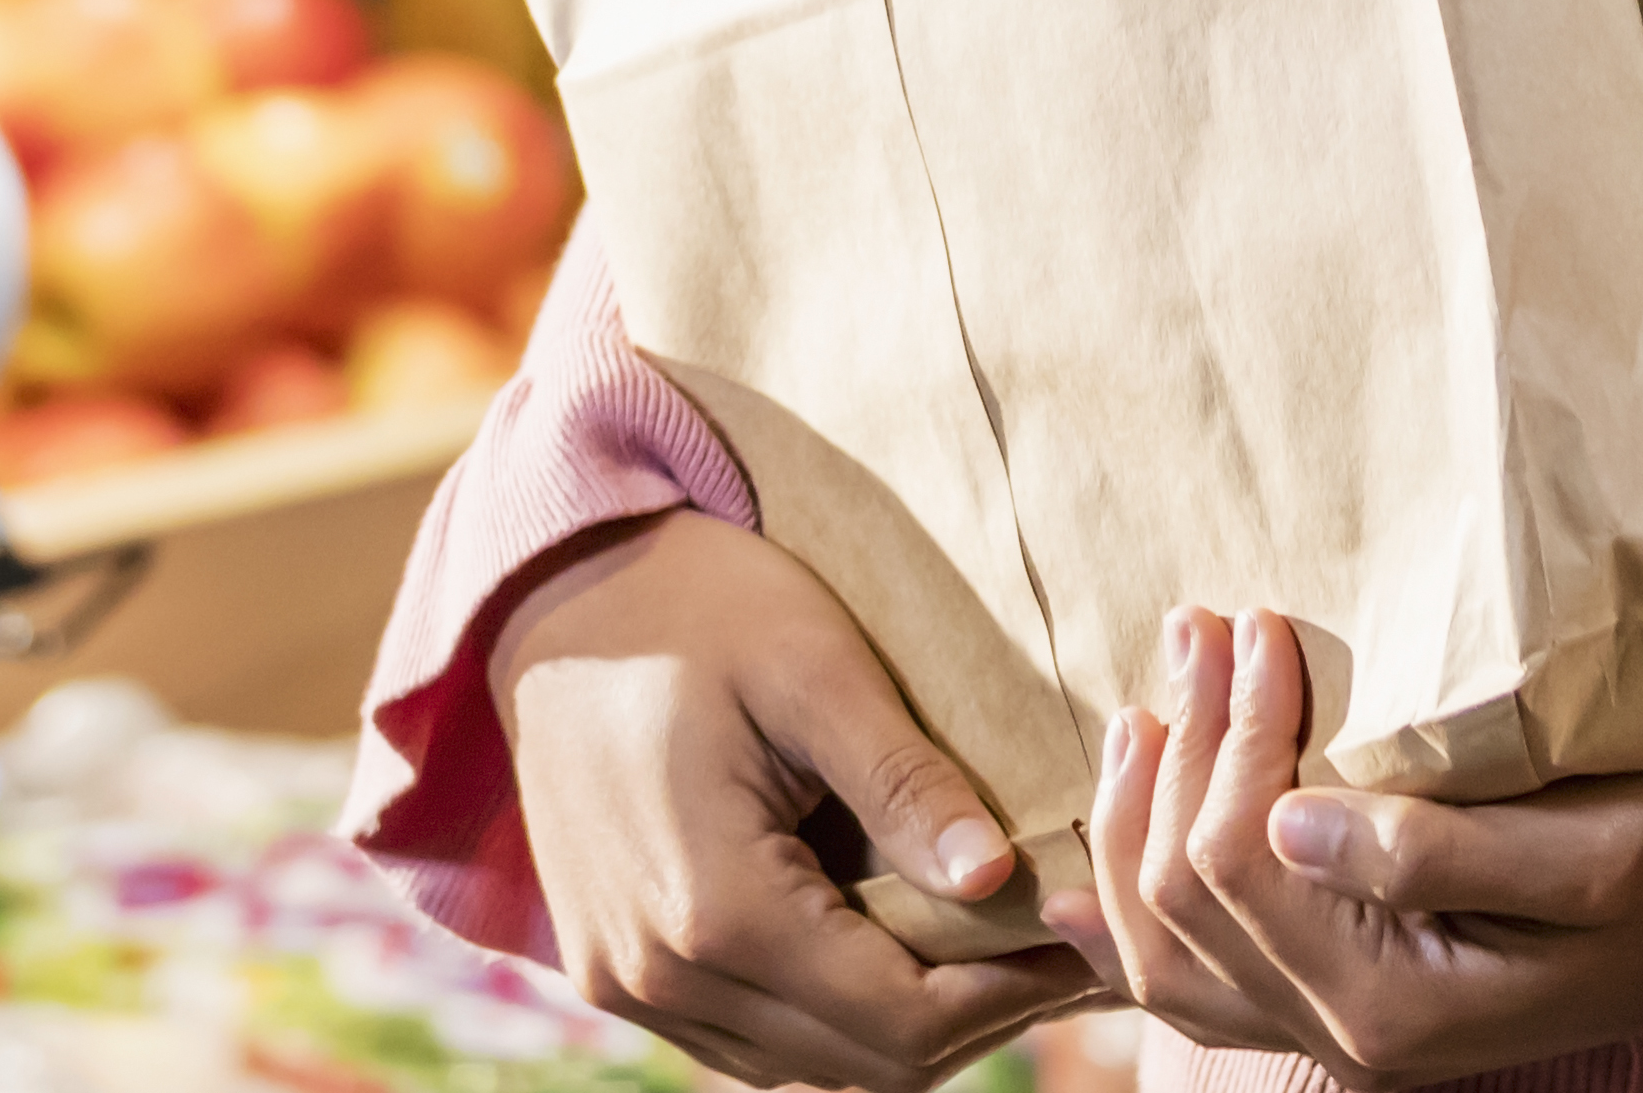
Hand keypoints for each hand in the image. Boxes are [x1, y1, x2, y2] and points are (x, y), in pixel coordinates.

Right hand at [493, 512, 1108, 1090]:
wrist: (554, 596)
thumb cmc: (697, 605)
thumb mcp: (814, 667)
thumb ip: (903, 781)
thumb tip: (999, 877)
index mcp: (716, 909)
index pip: (899, 1019)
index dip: (1011, 993)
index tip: (1088, 932)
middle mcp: (661, 974)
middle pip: (863, 1064)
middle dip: (977, 1016)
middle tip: (1065, 945)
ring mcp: (629, 983)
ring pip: (809, 1067)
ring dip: (909, 1025)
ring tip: (1000, 948)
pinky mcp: (619, 970)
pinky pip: (751, 1040)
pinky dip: (835, 1015)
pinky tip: (901, 944)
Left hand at [1064, 603, 1642, 1083]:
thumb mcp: (1596, 848)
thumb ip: (1439, 848)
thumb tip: (1292, 819)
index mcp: (1394, 1002)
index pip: (1242, 858)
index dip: (1232, 732)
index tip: (1259, 623)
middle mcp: (1347, 1037)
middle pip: (1185, 894)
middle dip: (1178, 746)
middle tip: (1201, 625)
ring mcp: (1338, 1031)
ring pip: (1163, 952)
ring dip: (1136, 819)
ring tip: (1147, 705)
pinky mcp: (1344, 1005)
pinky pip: (1193, 994)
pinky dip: (1121, 937)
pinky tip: (1075, 894)